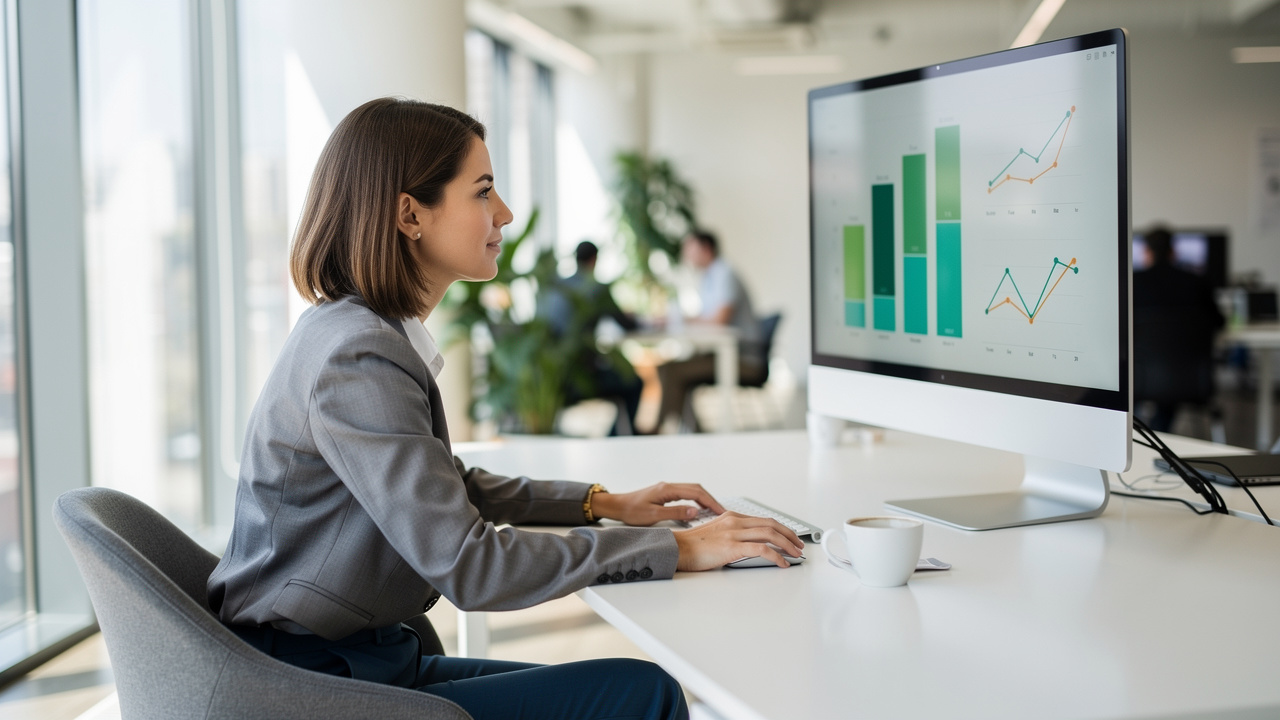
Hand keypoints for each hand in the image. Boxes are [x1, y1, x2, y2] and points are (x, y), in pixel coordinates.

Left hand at [589, 482, 724, 526]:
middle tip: (722, 512)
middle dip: (711, 499)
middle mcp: (669, 486)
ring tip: (714, 511)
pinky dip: (696, 499)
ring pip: (692, 490)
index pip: (696, 493)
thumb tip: (695, 512)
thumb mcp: (654, 515)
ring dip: (704, 499)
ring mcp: (667, 488)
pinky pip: (685, 493)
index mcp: (668, 489)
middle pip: (696, 489)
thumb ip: (676, 513)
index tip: (721, 511)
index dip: (710, 502)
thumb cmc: (632, 511)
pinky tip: (699, 508)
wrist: (617, 506)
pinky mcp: (665, 493)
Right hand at [673, 513, 804, 570]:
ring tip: (795, 554)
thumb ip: (732, 535)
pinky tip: (782, 563)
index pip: (763, 520)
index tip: (790, 537)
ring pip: (770, 534)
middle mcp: (735, 521)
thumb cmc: (693, 546)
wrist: (677, 549)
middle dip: (789, 535)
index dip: (781, 528)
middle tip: (799, 546)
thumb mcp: (716, 534)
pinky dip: (776, 556)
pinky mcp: (732, 546)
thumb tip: (749, 546)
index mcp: (731, 517)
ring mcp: (734, 533)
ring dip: (787, 545)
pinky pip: (762, 549)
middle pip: (771, 524)